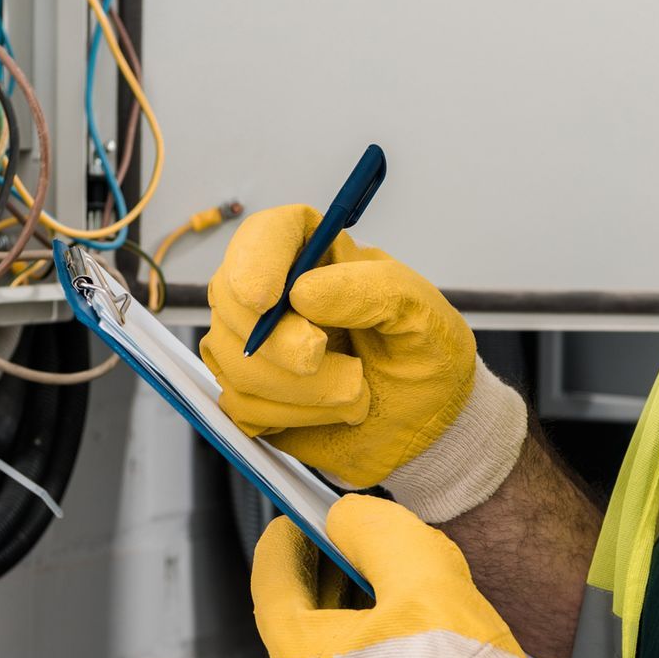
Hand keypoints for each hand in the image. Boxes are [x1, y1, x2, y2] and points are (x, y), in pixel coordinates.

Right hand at [204, 206, 525, 518]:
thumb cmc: (425, 357)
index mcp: (318, 254)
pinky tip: (333, 413)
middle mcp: (277, 293)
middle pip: (232, 299)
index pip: (264, 233)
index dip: (254, 262)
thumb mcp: (422, 314)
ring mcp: (257, 344)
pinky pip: (240, 405)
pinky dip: (292, 416)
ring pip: (236, 359)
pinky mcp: (253, 393)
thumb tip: (301, 293)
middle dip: (280, 344)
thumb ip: (372, 291)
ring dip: (302, 389)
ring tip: (357, 393)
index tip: (267, 300)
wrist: (427, 424)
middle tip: (339, 366)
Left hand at [250, 494, 621, 657]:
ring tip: (402, 595)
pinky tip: (422, 651)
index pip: (271, 586)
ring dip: (359, 623)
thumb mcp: (421, 575)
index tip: (300, 518)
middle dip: (328, 578)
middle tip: (356, 546)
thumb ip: (375, 533)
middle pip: (304, 626)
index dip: (284, 542)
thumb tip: (346, 520)